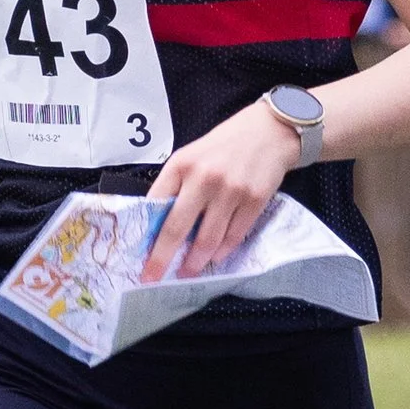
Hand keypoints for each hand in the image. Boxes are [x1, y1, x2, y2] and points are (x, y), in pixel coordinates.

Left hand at [142, 101, 301, 280]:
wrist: (270, 131)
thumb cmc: (226, 145)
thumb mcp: (192, 155)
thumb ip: (176, 184)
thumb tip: (161, 224)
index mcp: (182, 164)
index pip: (156, 205)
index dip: (146, 234)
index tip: (139, 256)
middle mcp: (204, 177)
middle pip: (177, 228)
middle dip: (162, 258)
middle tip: (153, 278)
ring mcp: (231, 190)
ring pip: (208, 239)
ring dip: (195, 261)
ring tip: (187, 272)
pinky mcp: (254, 200)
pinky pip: (234, 236)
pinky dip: (222, 252)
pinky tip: (214, 258)